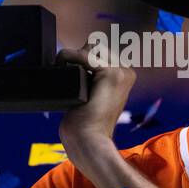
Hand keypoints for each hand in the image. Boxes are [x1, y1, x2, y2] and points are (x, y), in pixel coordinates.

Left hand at [57, 45, 134, 161]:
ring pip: (91, 46)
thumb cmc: (84, 124)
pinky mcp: (112, 74)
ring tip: (66, 79)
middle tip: (67, 80)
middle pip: (95, 47)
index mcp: (123, 77)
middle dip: (77, 58)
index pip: (98, 53)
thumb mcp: (86, 95)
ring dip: (72, 58)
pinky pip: (84, 54)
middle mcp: (126, 72)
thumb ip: (86, 77)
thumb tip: (71, 57)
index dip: (80, 60)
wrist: (88, 141)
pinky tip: (62, 68)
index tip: (70, 77)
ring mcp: (122, 72)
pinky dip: (68, 57)